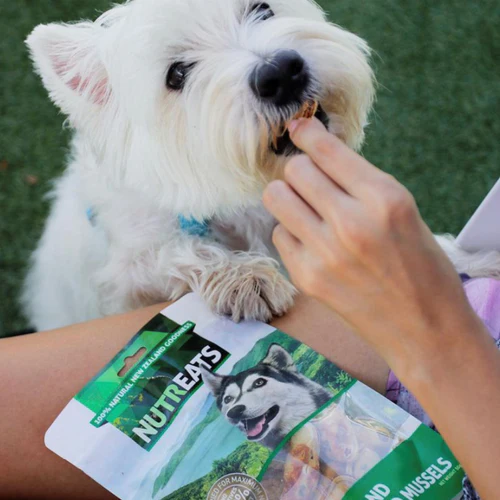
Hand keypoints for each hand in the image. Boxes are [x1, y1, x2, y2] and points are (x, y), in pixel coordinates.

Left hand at [263, 118, 481, 373]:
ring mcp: (324, 254)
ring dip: (288, 196)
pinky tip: (311, 243)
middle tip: (309, 179)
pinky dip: (291, 232)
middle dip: (300, 169)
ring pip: (276, 198)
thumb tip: (319, 157)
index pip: (327, 151)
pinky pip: (279, 234)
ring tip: (305, 208)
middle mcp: (350, 223)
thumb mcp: (404, 213)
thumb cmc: (422, 268)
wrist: (424, 329)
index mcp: (384, 199)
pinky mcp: (306, 278)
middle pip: (295, 170)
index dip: (307, 133)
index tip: (298, 128)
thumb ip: (361, 185)